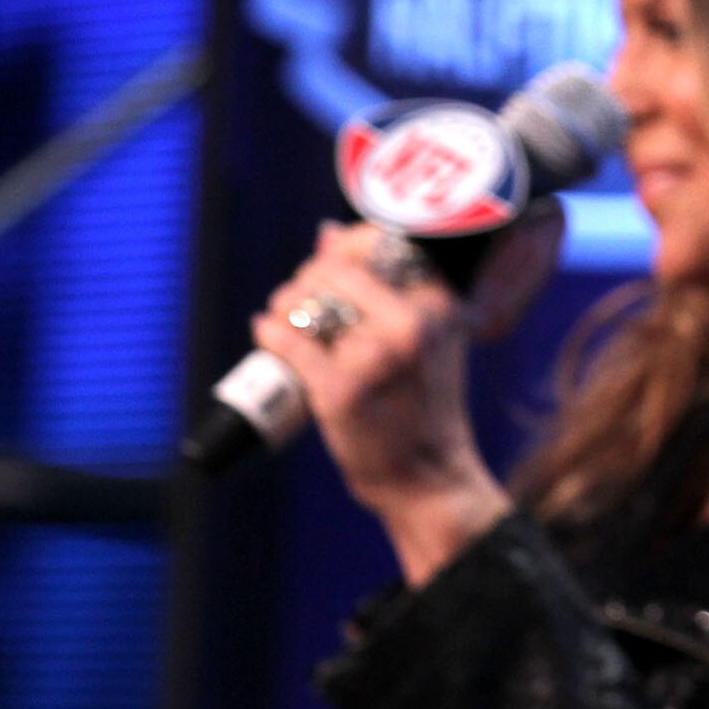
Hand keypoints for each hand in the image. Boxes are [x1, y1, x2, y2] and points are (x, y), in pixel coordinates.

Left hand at [252, 217, 553, 586]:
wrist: (427, 476)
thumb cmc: (421, 406)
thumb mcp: (422, 336)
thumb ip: (383, 285)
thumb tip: (329, 232)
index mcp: (439, 303)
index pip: (378, 241)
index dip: (339, 247)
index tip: (327, 268)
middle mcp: (415, 323)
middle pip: (331, 268)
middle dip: (305, 283)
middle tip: (303, 308)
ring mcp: (379, 356)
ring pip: (303, 302)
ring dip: (283, 308)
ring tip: (287, 325)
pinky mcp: (343, 389)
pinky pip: (286, 340)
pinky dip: (269, 336)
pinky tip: (269, 337)